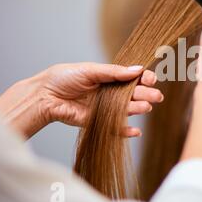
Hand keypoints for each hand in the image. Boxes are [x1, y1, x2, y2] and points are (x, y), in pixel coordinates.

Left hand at [0, 63, 163, 138]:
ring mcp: (107, 108)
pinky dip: (126, 131)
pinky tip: (136, 131)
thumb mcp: (91, 70)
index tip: (151, 79)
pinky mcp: (99, 122)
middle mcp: (112, 92)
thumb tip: (137, 69)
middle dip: (147, 94)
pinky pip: (116, 128)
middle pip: (134, 94)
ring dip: (139, 109)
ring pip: (128, 110)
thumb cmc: (65, 77)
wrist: (45, 95)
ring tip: (146, 107)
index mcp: (111, 77)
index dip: (144, 79)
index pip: (133, 78)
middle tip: (156, 96)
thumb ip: (114, 72)